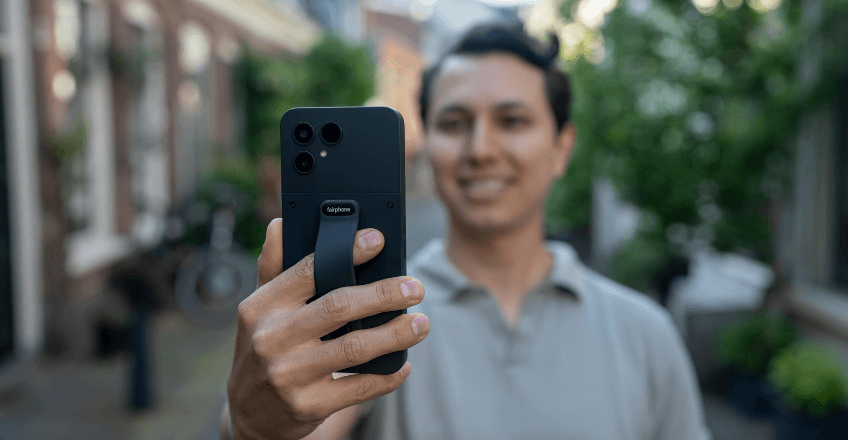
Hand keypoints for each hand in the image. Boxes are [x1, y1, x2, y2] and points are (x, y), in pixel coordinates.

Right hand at [226, 219, 428, 439]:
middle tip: (415, 288)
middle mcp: (271, 339)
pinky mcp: (308, 406)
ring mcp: (288, 376)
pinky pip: (359, 388)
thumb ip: (273, 268)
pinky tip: (403, 364)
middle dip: (384, 294)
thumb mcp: (259, 310)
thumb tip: (280, 224)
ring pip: (355, 348)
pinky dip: (387, 376)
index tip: (378, 240)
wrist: (249, 415)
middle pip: (339, 307)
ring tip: (420, 323)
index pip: (308, 271)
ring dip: (395, 334)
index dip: (346, 253)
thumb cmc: (263, 348)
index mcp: (260, 307)